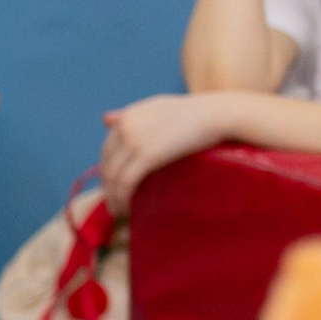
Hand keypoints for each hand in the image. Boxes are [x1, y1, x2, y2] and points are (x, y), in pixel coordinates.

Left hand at [98, 93, 227, 211]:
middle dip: (107, 187)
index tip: (112, 187)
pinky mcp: (147, 155)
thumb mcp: (156, 108)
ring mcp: (134, 140)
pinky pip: (125, 182)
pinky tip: (127, 209)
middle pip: (106, 164)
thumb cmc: (193, 112)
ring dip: (112, 198)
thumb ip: (129, 115)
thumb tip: (104, 120)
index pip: (106, 150)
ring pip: (113, 176)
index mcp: (126, 116)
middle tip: (114, 204)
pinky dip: (122, 198)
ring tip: (118, 211)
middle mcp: (125, 126)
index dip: (107, 171)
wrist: (216, 114)